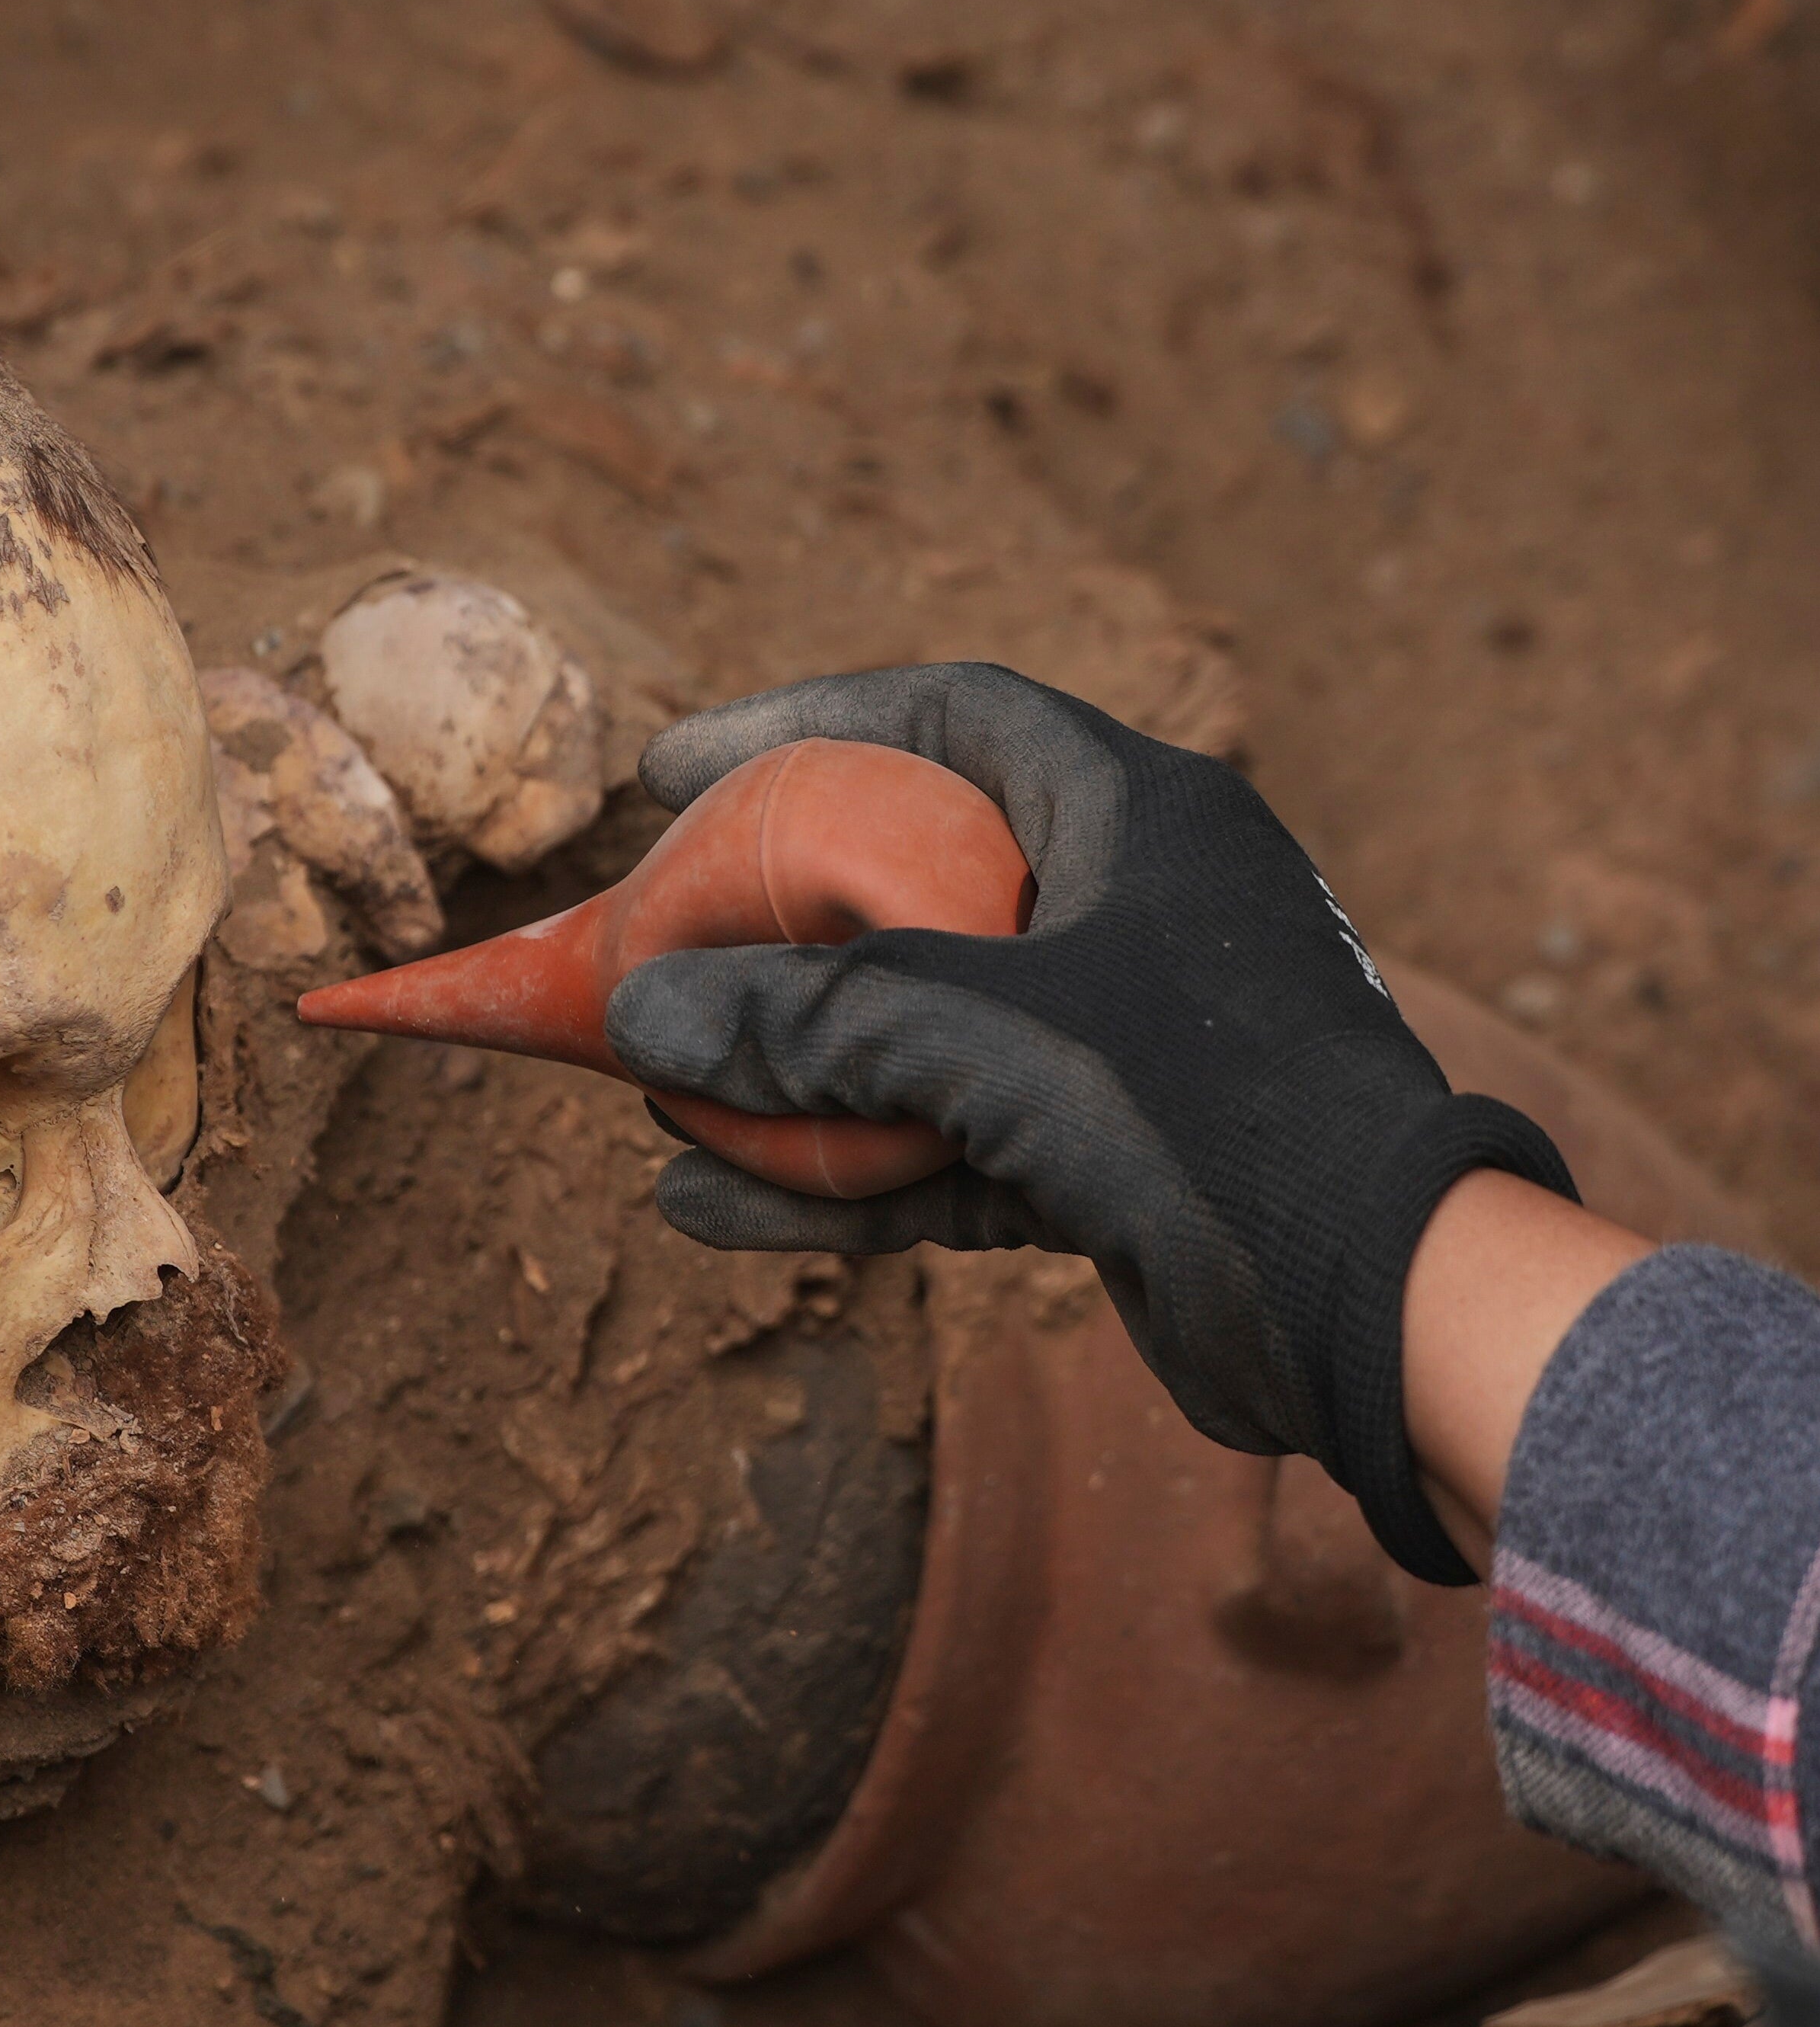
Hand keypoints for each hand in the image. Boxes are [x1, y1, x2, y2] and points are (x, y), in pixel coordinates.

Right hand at [605, 662, 1576, 1583]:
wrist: (1387, 1308)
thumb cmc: (1213, 1117)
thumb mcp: (996, 1032)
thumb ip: (816, 1014)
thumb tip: (639, 1015)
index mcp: (1139, 817)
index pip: (946, 718)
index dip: (799, 721)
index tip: (669, 772)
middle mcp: (1132, 912)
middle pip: (906, 882)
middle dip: (766, 928)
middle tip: (650, 946)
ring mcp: (1121, 1041)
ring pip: (913, 1032)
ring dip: (782, 1072)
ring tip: (654, 1098)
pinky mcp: (1106, 1159)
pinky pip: (935, 1146)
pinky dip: (828, 1176)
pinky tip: (709, 1204)